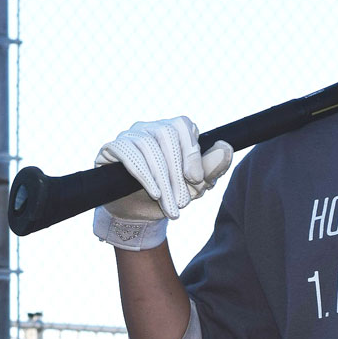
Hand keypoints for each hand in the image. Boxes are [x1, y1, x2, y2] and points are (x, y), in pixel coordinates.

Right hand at [92, 116, 232, 249]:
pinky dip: (144, 174)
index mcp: (173, 130)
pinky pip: (127, 152)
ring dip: (163, 180)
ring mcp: (129, 135)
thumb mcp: (196, 185)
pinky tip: (155, 193)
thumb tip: (225, 147)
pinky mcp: (111, 148)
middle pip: (166, 134)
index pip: (183, 125)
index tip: (196, 180)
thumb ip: (213, 167)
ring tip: (171, 206)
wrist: (139, 213)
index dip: (191, 151)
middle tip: (184, 201)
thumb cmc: (171, 193)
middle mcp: (150, 127)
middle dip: (177, 170)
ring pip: (148, 146)